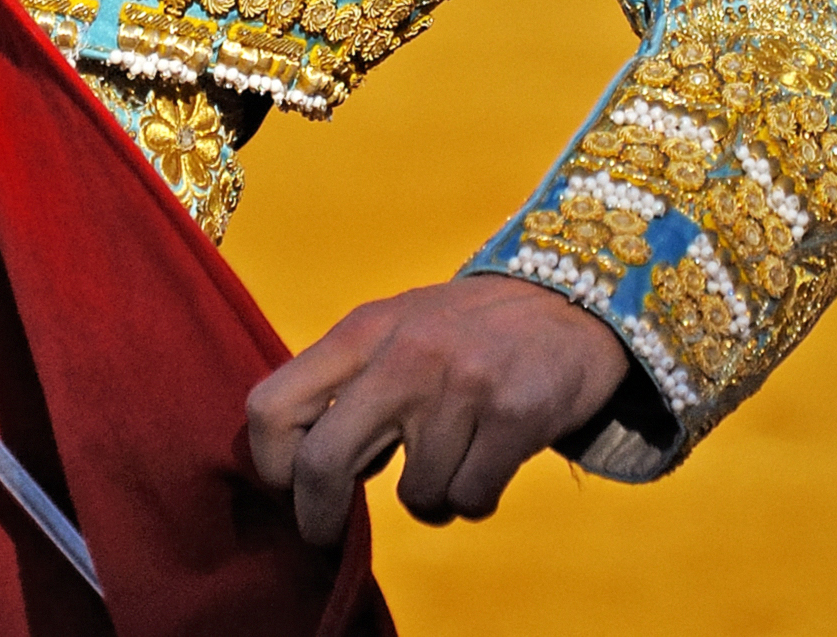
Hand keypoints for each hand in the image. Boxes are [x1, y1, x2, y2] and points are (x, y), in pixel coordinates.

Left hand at [247, 277, 631, 543]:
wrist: (566, 302)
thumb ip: (348, 384)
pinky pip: (470, 500)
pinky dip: (473, 500)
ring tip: (450, 463)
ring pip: (415, 497)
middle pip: (322, 462)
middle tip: (324, 533)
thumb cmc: (463, 329)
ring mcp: (459, 387)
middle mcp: (402, 355)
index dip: (271, 461)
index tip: (287, 489)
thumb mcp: (393, 332)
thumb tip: (303, 468)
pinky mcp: (515, 416)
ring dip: (429, 500)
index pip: (273, 403)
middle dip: (318, 514)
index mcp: (360, 332)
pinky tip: (486, 464)